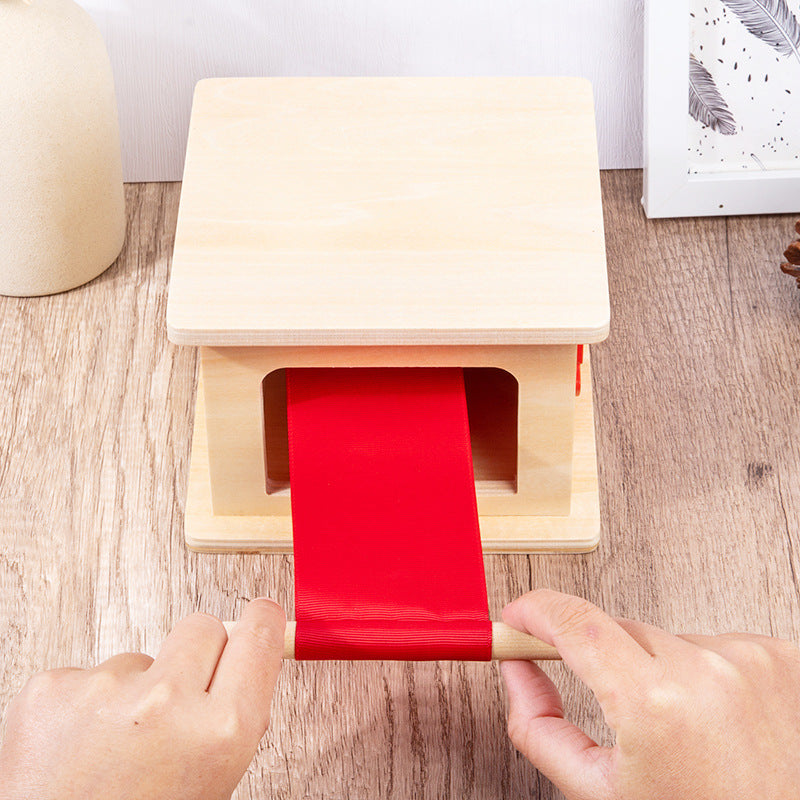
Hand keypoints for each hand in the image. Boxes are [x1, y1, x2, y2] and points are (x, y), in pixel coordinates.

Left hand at [0, 599, 284, 799]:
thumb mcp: (209, 786)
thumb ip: (233, 722)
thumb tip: (248, 666)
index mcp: (219, 732)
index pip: (260, 635)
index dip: (263, 624)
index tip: (261, 618)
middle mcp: (165, 702)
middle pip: (204, 627)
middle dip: (198, 654)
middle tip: (180, 697)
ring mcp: (104, 690)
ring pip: (141, 657)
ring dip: (134, 690)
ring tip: (113, 750)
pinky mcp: (50, 689)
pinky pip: (87, 674)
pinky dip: (84, 704)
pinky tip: (76, 749)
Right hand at [501, 589, 799, 799]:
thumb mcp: (602, 794)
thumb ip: (540, 728)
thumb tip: (518, 670)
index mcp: (654, 706)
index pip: (575, 623)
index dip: (536, 612)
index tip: (519, 615)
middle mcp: (706, 672)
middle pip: (619, 632)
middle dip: (604, 660)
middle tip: (614, 704)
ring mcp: (750, 660)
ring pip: (668, 639)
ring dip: (661, 671)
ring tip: (685, 730)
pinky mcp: (782, 657)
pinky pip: (715, 644)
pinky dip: (706, 673)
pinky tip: (718, 719)